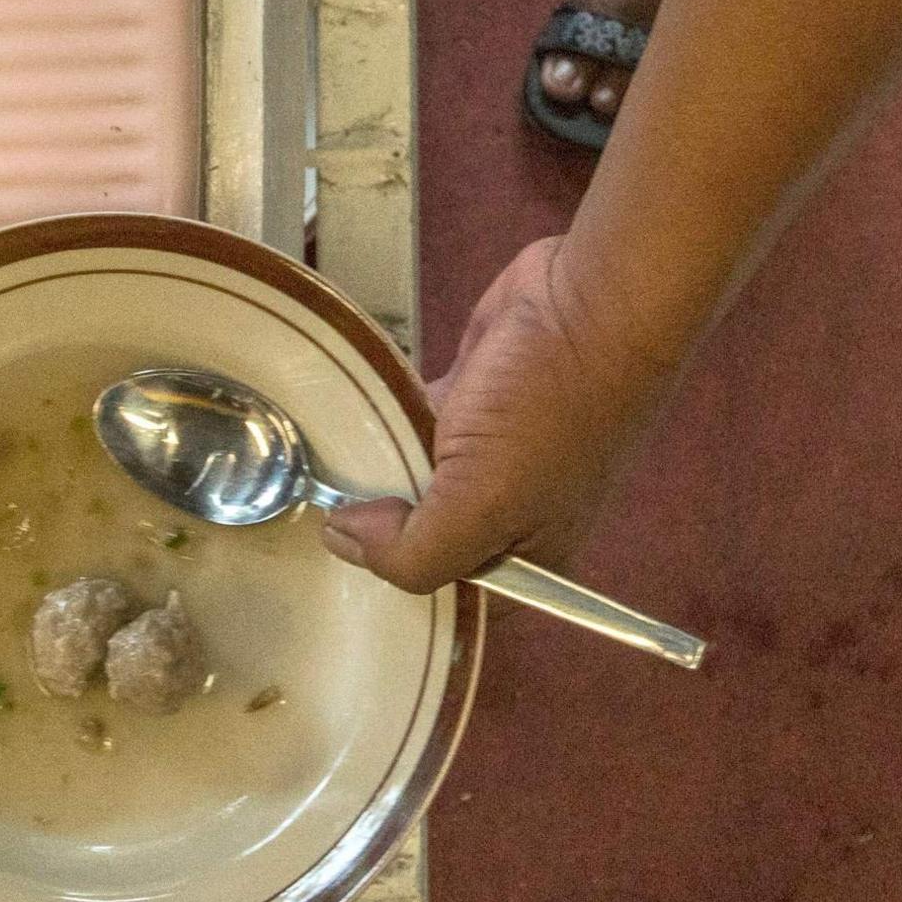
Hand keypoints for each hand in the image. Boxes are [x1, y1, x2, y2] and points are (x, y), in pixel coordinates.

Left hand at [321, 236, 679, 594]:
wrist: (590, 302)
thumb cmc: (550, 409)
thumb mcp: (482, 503)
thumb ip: (412, 549)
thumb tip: (343, 543)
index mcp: (525, 557)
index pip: (452, 600)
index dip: (399, 591)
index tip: (341, 565)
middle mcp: (505, 514)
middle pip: (424, 541)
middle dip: (376, 530)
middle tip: (314, 508)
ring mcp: (485, 455)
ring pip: (410, 481)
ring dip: (370, 473)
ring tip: (311, 465)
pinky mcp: (466, 401)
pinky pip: (408, 426)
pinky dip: (381, 422)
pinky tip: (343, 418)